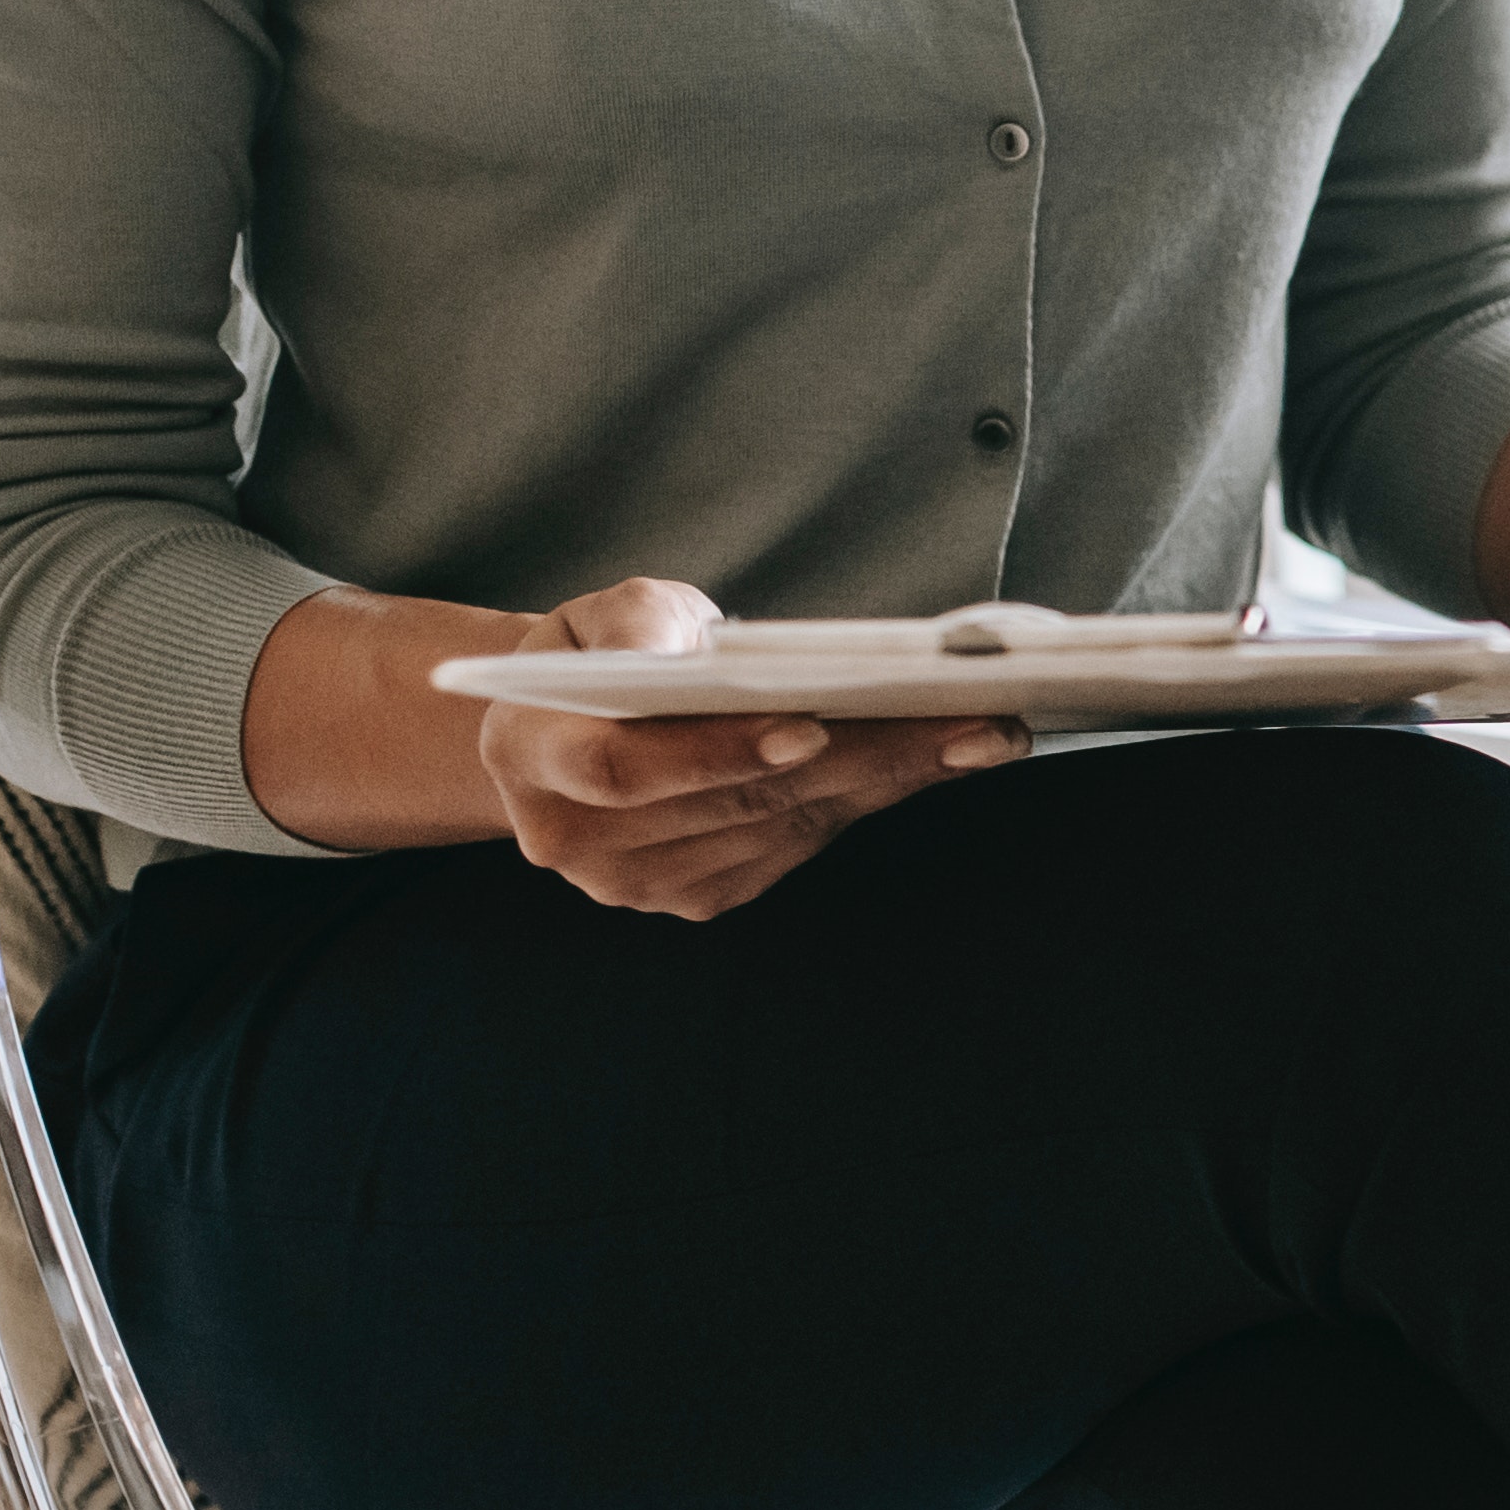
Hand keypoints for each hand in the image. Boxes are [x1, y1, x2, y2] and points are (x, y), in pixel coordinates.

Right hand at [469, 578, 1020, 921]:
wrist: (582, 725)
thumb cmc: (605, 655)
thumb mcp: (602, 612)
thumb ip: (636, 621)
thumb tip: (681, 655)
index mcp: (529, 756)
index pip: (623, 770)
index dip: (718, 752)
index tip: (811, 726)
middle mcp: (574, 838)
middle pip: (734, 801)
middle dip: (862, 755)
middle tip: (965, 719)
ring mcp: (637, 882)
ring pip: (783, 826)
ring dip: (891, 779)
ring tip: (979, 734)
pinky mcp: (698, 898)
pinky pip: (799, 845)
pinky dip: (872, 798)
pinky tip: (937, 761)